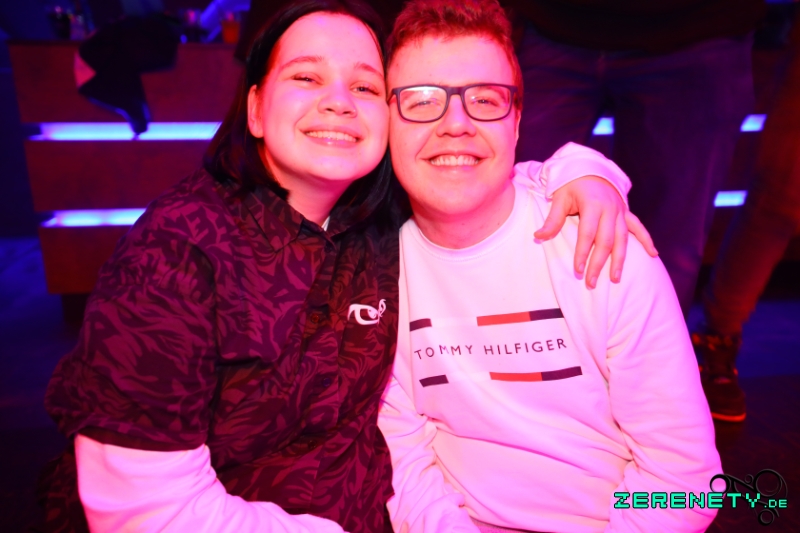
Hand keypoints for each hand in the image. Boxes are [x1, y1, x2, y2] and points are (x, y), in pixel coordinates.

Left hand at [534, 176, 656, 287]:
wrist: (590, 167)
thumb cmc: (572, 184)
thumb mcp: (560, 197)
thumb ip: (553, 219)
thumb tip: (538, 235)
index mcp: (592, 205)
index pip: (588, 234)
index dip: (583, 253)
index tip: (577, 269)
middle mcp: (610, 209)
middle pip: (606, 241)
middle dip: (599, 263)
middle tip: (591, 282)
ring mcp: (621, 211)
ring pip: (623, 239)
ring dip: (620, 260)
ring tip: (615, 278)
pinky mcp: (626, 212)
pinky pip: (639, 228)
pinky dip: (646, 240)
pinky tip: (653, 254)